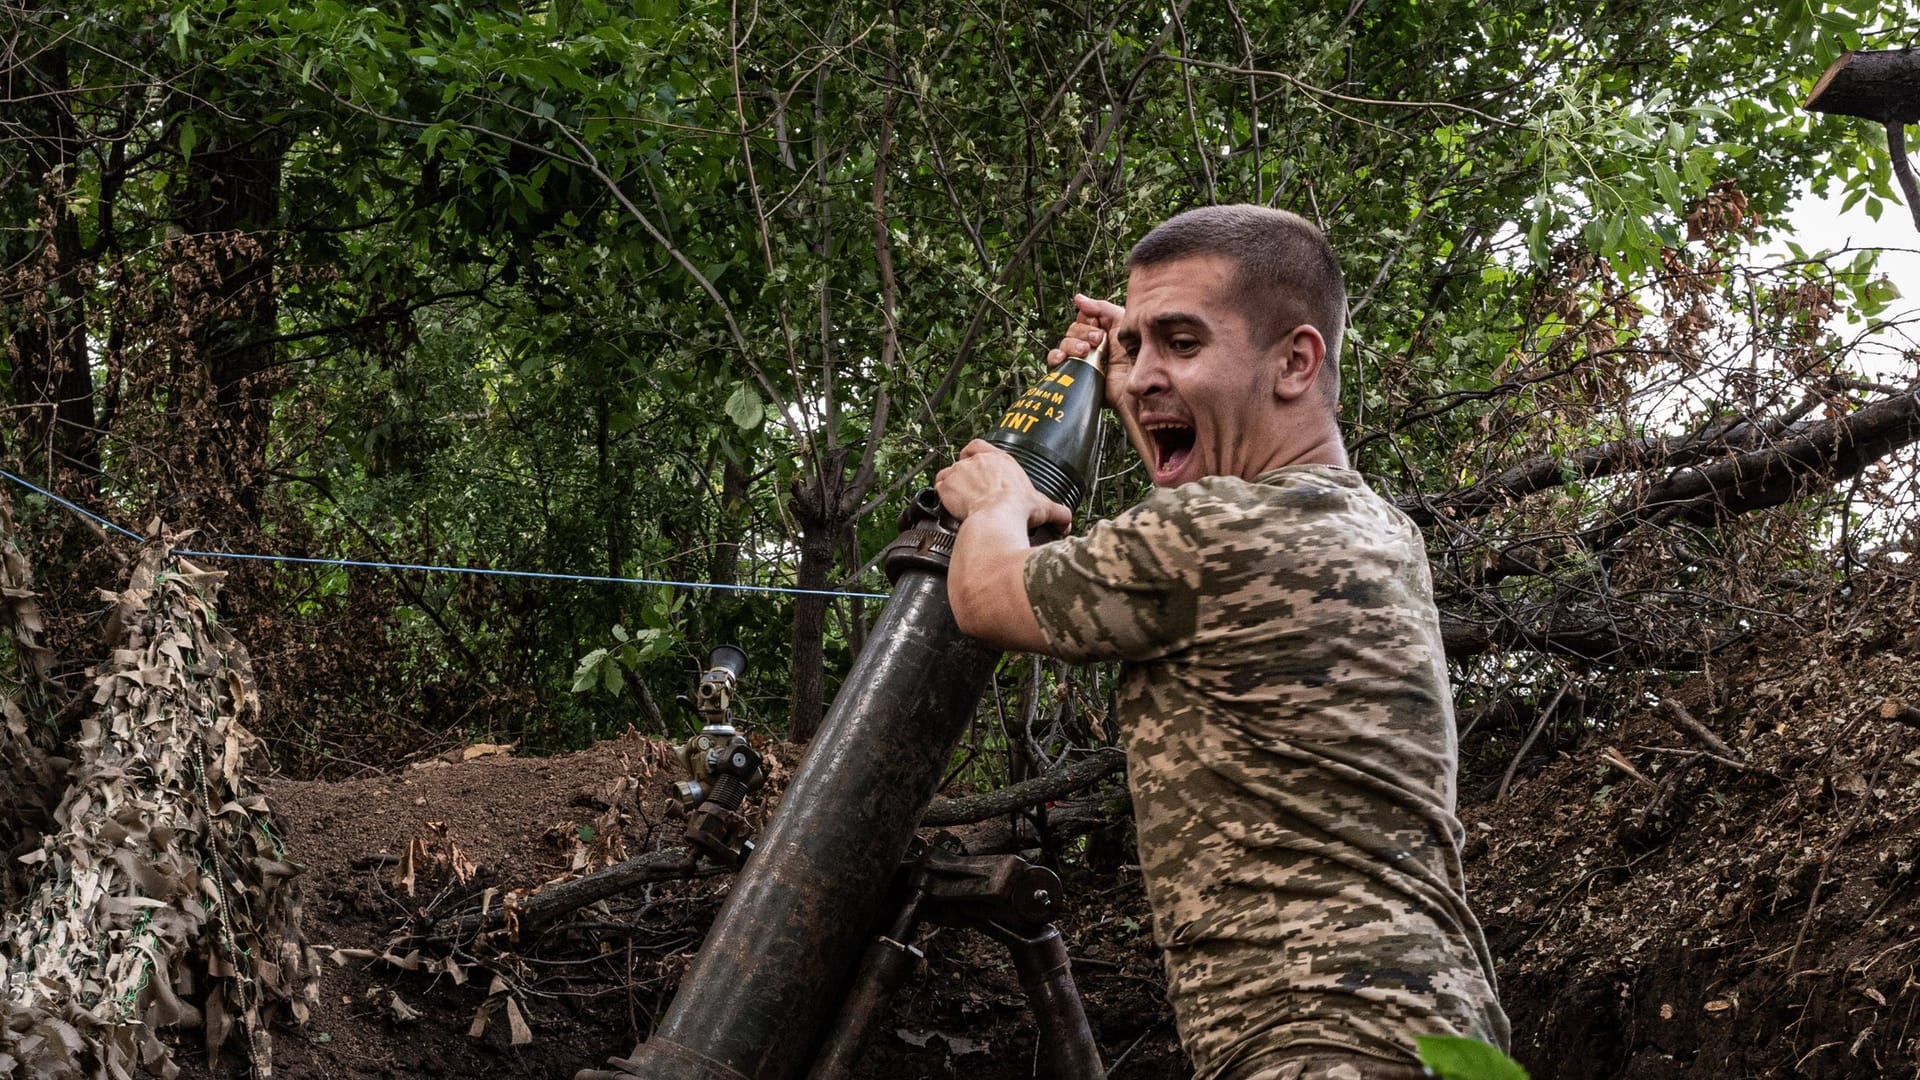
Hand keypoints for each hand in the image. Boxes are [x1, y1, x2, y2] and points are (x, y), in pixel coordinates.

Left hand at [935, 441, 1071, 530]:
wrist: (998, 517)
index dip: (972, 454)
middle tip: (968, 491)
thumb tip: (1067, 523)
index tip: (973, 463)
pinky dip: (942, 495)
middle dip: (963, 476)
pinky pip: (938, 487)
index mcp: (1000, 459)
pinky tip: (949, 505)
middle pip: (961, 462)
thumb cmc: (1019, 509)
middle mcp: (978, 460)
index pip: (978, 445)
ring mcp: (960, 470)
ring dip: (951, 485)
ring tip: (958, 501)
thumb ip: (1058, 513)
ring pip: (948, 473)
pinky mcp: (947, 484)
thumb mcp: (1043, 508)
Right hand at [1045, 294, 1127, 411]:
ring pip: (1063, 345)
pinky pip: (1056, 365)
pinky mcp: (1077, 377)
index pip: (1083, 319)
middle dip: (1082, 333)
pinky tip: (1062, 358)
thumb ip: (1101, 308)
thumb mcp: (1122, 322)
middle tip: (1097, 340)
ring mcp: (1083, 362)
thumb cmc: (1135, 353)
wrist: (1136, 382)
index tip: (1097, 326)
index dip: (1087, 320)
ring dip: (1071, 345)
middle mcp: (1091, 346)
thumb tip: (1077, 298)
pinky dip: (1055, 357)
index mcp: (1102, 332)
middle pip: (1072, 331)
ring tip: (1085, 352)